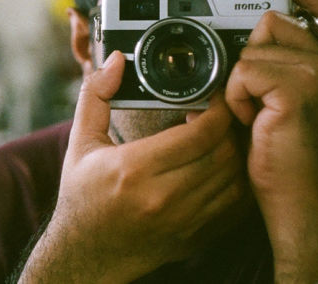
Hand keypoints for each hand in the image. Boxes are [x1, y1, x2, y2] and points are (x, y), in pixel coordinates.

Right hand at [19, 51, 251, 282]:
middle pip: (224, 153)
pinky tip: (220, 167)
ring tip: (220, 138)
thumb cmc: (82, 197)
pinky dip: (235, 182)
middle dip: (229, 127)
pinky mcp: (195, 237)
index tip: (212, 97)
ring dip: (234, 153)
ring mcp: (182, 221)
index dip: (216, 109)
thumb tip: (117, 61)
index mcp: (134, 170)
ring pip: (234, 179)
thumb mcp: (81, 142)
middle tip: (218, 114)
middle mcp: (162, 198)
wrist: (85, 256)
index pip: (200, 134)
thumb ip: (96, 96)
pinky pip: (234, 205)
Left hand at [225, 0, 317, 280]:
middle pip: (271, 20)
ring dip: (240, 83)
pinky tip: (255, 124)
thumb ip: (279, 64)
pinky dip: (236, 98)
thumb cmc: (284, 156)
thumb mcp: (283, 102)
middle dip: (248, 58)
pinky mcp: (301, 87)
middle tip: (255, 101)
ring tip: (258, 117)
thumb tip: (247, 31)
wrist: (300, 203)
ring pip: (253, 47)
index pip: (313, 0)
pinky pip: (244, 70)